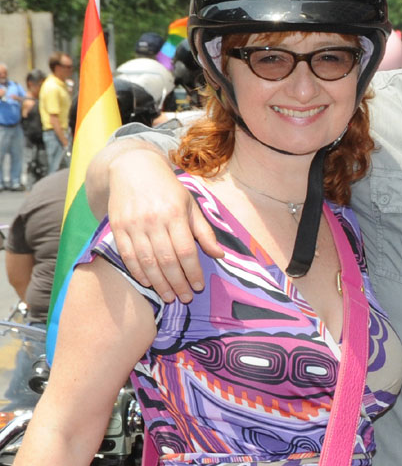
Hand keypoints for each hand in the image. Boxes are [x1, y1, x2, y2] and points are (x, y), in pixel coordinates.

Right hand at [107, 148, 221, 302]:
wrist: (133, 167)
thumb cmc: (168, 188)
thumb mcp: (191, 204)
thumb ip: (204, 231)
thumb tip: (219, 256)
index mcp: (175, 214)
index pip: (186, 251)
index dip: (193, 272)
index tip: (198, 286)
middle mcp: (154, 220)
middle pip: (166, 260)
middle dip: (177, 283)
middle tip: (184, 298)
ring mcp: (133, 224)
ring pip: (146, 261)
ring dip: (158, 283)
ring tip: (168, 296)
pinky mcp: (117, 227)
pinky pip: (127, 255)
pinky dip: (137, 272)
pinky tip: (147, 283)